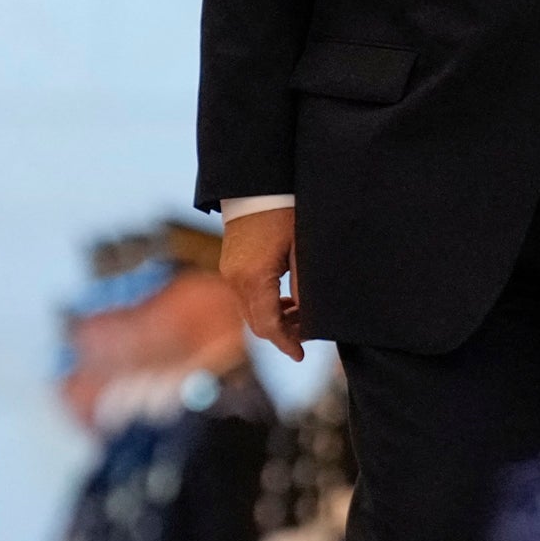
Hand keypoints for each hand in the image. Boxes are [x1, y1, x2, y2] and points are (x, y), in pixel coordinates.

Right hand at [223, 207, 305, 359]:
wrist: (256, 185)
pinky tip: (284, 300)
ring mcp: (229, 272)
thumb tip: (310, 316)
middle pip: (256, 323)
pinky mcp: (229, 266)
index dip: (286, 343)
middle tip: (306, 335)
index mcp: (254, 278)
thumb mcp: (302, 249)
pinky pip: (245, 297)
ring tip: (300, 315)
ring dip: (273, 319)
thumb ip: (304, 285)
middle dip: (281, 334)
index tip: (301, 355)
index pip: (268, 326)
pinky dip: (264, 305)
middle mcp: (236, 279)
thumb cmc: (283, 212)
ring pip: (250, 312)